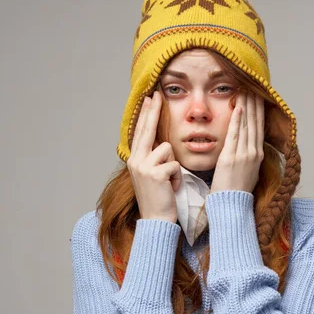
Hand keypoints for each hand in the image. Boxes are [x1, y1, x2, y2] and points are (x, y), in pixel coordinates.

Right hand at [127, 91, 181, 222]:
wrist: (156, 220)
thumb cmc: (159, 198)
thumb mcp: (152, 174)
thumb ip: (154, 158)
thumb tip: (162, 143)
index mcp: (135, 159)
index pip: (141, 131)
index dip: (146, 114)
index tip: (150, 98)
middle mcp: (136, 160)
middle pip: (147, 129)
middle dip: (153, 111)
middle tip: (157, 93)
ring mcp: (143, 166)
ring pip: (167, 149)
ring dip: (174, 165)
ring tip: (170, 181)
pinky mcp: (155, 173)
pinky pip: (175, 164)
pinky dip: (177, 177)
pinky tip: (172, 188)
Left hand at [210, 92, 264, 193]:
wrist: (232, 204)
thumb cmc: (237, 190)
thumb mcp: (248, 171)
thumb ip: (248, 157)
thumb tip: (247, 146)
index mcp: (258, 155)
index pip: (259, 128)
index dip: (259, 111)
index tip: (258, 97)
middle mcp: (254, 152)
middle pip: (255, 123)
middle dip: (254, 103)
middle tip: (253, 87)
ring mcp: (243, 154)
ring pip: (247, 125)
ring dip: (246, 106)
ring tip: (245, 90)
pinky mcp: (231, 157)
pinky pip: (235, 134)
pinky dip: (237, 119)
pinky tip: (238, 106)